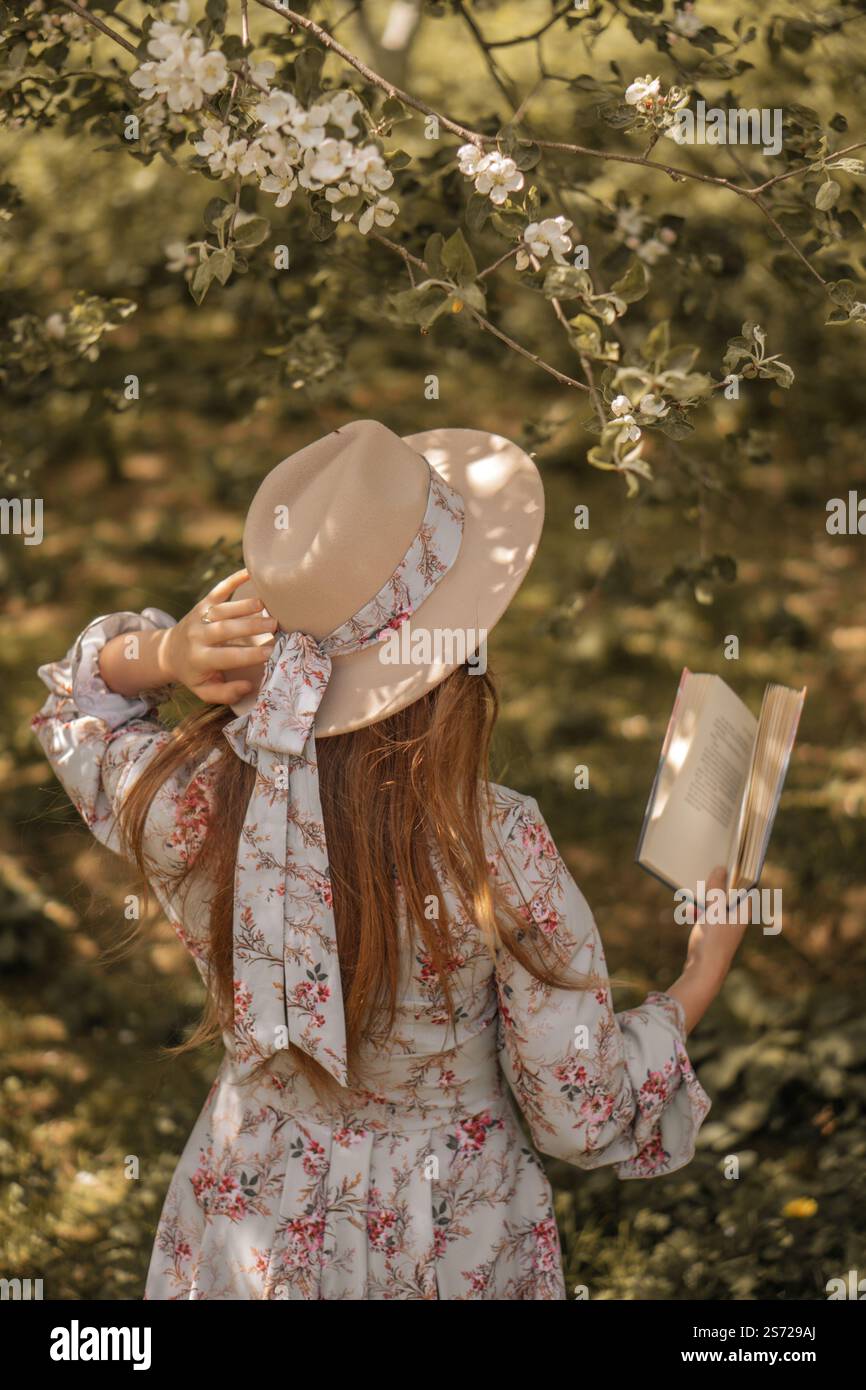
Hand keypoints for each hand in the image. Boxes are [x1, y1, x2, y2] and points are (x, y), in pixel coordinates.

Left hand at [162, 569, 276, 705]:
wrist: (168, 651)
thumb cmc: (194, 673)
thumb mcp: (204, 690)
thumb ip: (226, 693)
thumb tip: (248, 685)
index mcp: (199, 659)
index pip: (227, 656)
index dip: (249, 654)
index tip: (270, 652)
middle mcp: (198, 636)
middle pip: (226, 629)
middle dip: (251, 626)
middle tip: (275, 625)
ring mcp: (199, 616)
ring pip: (223, 609)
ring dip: (245, 606)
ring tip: (267, 606)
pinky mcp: (202, 603)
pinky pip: (218, 590)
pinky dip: (233, 579)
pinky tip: (251, 572)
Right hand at [683, 865, 750, 976]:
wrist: (704, 969)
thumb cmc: (714, 939)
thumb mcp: (715, 909)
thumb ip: (717, 888)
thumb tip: (720, 868)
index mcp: (744, 910)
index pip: (745, 885)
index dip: (737, 874)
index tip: (725, 863)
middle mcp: (736, 915)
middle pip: (727, 891)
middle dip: (714, 886)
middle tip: (704, 879)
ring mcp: (724, 922)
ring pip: (714, 901)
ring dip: (703, 898)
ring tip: (693, 898)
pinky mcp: (712, 930)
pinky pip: (705, 913)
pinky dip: (698, 910)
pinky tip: (688, 912)